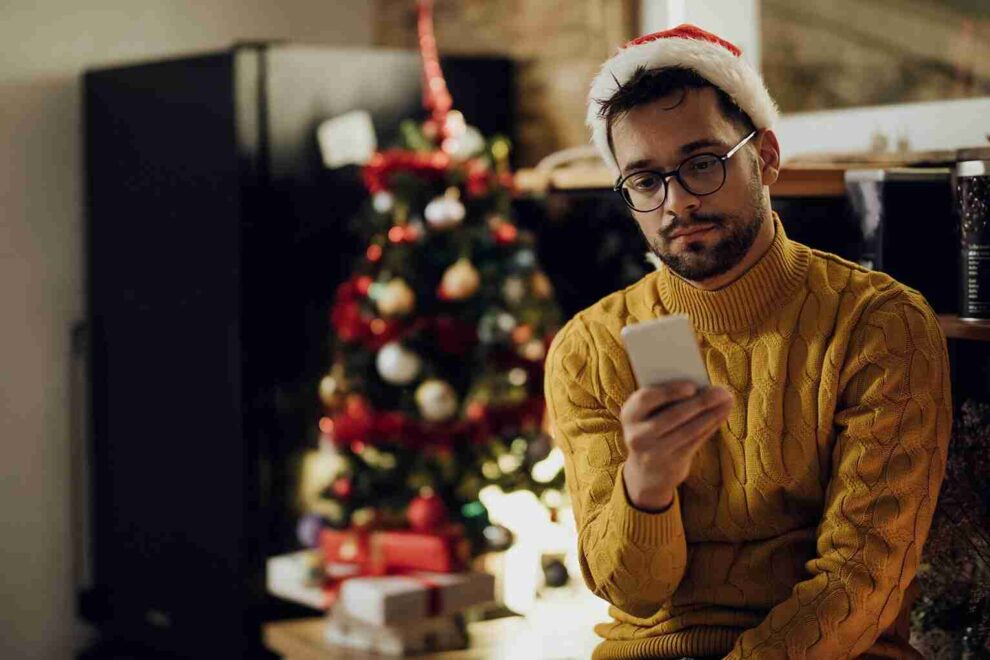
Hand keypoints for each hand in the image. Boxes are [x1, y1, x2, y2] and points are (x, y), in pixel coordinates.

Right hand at [620, 380, 733, 509]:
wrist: (646, 472)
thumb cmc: (652, 430)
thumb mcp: (649, 414)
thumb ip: (666, 399)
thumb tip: (701, 385)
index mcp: (629, 415)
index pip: (646, 399)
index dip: (669, 392)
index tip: (692, 386)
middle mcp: (637, 435)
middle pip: (672, 416)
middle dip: (700, 402)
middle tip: (721, 391)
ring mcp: (654, 452)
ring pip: (688, 430)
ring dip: (711, 413)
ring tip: (727, 400)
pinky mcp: (671, 463)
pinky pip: (695, 441)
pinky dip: (711, 425)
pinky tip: (722, 413)